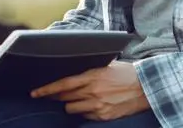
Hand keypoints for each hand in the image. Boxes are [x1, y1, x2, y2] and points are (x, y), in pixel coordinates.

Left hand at [30, 60, 149, 120]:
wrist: (147, 88)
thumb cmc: (128, 74)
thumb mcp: (109, 66)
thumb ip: (91, 70)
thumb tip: (74, 72)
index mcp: (93, 76)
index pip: (63, 84)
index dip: (46, 89)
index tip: (35, 93)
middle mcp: (93, 91)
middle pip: (64, 98)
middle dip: (57, 97)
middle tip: (53, 96)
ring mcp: (98, 105)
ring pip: (71, 109)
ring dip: (71, 105)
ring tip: (79, 100)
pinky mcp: (103, 116)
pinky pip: (84, 116)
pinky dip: (85, 111)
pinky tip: (92, 106)